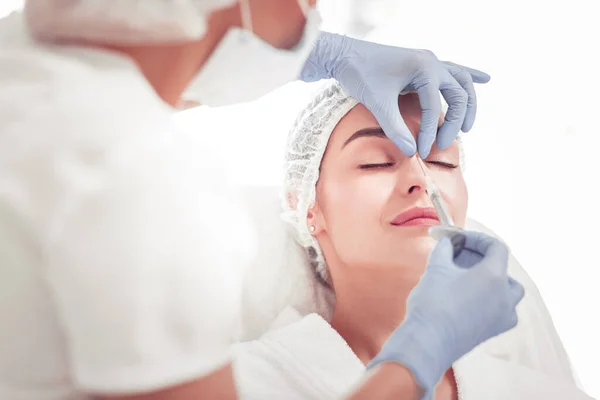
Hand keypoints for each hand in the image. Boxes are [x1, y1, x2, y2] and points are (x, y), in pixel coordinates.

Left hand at [300, 32, 489, 157]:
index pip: (434, 106)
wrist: (345, 55)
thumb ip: (395, 129)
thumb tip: (411, 152)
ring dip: (467, 104)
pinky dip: (470, 75)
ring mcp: (429, 61)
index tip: (422, 151)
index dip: (430, 131)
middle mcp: (431, 62)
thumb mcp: (377, 104)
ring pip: (461, 82)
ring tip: (468, 126)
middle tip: (446, 144)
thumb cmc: (360, 75)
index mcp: (423, 68)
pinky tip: (485, 79)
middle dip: (455, 121)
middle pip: (458, 94)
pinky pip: (453, 70)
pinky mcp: (423, 64)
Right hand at [368, 231, 523, 395]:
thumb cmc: (432, 303)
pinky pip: (501, 309)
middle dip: (482, 258)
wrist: (428, 342)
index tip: (459, 238)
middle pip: (503, 268)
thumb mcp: (436, 268)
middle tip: (460, 255)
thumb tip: (447, 242)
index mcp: (495, 277)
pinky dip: (490, 299)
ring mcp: (502, 316)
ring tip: (468, 277)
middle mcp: (505, 296)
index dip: (478, 239)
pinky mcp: (493, 331)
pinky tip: (470, 298)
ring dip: (491, 279)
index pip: (497, 247)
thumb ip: (444, 249)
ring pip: (507, 291)